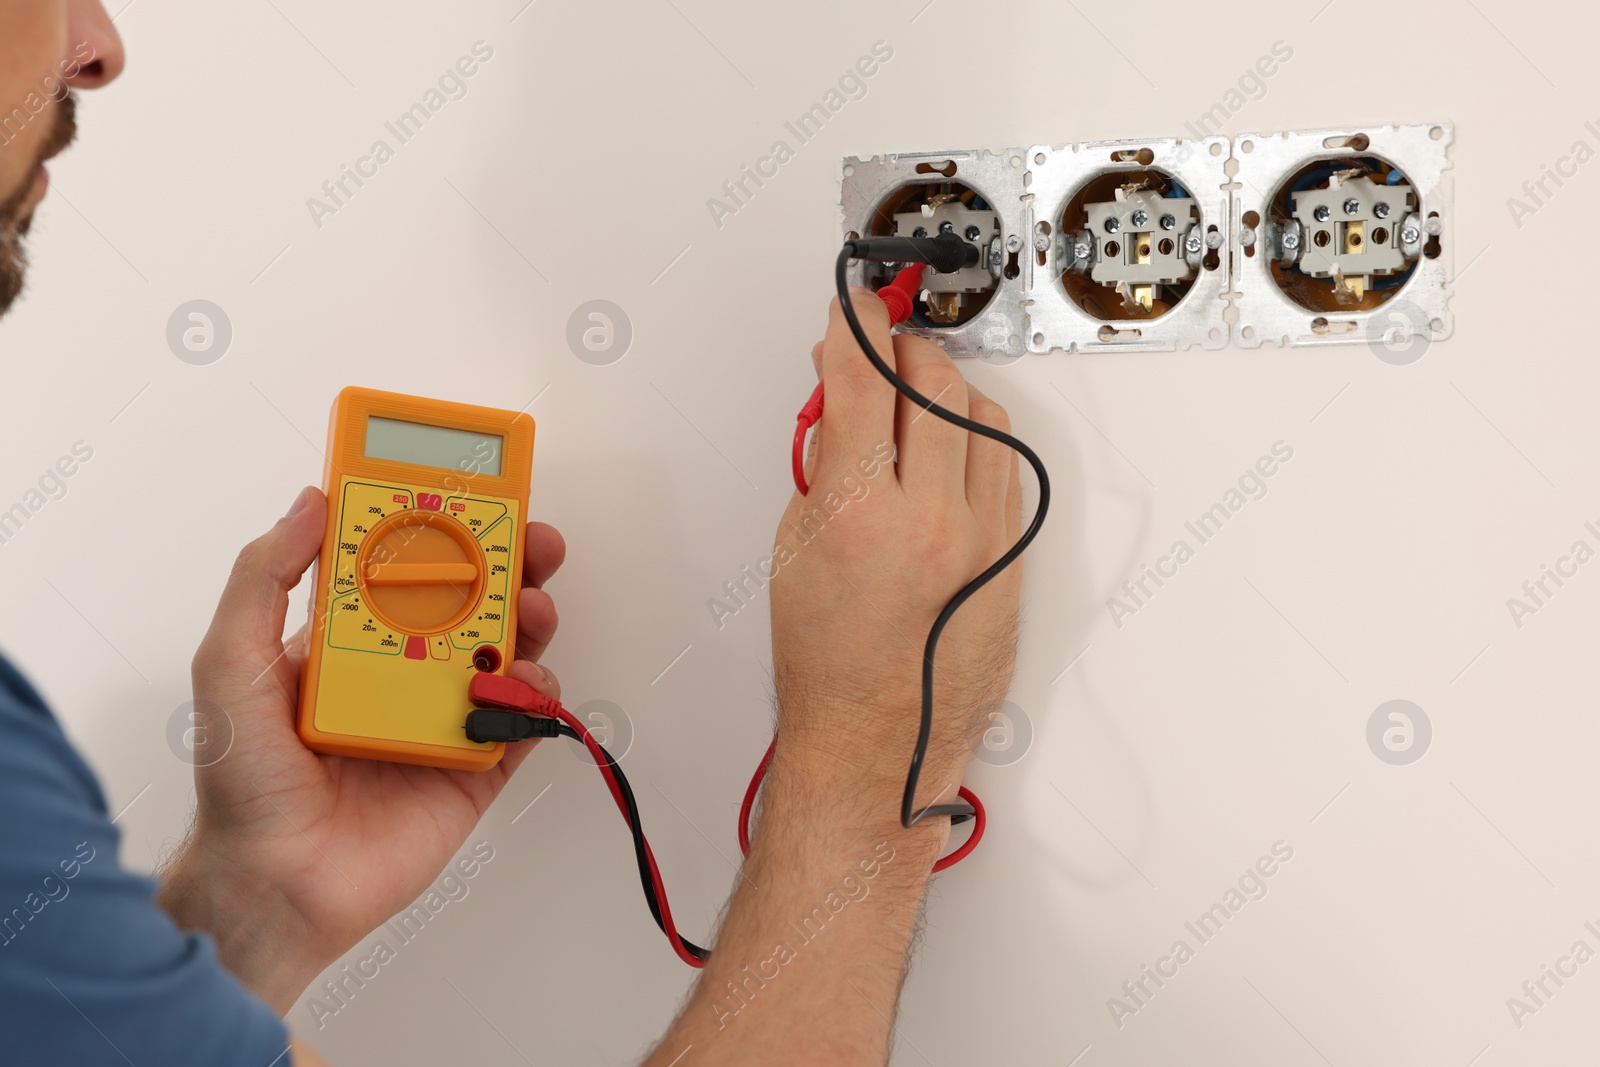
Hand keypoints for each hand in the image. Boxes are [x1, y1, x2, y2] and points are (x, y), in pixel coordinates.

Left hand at [157, 486, 565, 1011]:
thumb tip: (307, 504)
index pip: (402, 566)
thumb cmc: (241, 785)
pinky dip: (538, 699)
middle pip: (471, 603)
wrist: (274, 885)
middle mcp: (399, 673)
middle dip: (509, 564)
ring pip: (503, 656)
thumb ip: (263, 580)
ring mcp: (440, 720)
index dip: (439, 527)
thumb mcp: (230, 663)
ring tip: (533, 609)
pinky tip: (526, 685)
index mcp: (347, 641)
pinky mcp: (474, 770)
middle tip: (533, 541)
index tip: (468, 494)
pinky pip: (522, 724)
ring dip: (528, 623)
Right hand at [768, 289, 1022, 822]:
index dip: (851, 328)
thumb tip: (841, 406)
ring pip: (981, 416)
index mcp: (858, 511)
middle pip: (930, 383)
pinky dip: (977, 440)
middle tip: (878, 347)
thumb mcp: (794, 546)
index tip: (850, 306)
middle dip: (900, 350)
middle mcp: (930, 517)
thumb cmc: (825, 660)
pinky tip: (950, 446)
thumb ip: (823, 464)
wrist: (876, 739)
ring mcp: (981, 536)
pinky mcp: (1012, 556)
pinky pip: (1006, 467)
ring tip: (912, 401)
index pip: (858, 380)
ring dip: (943, 391)